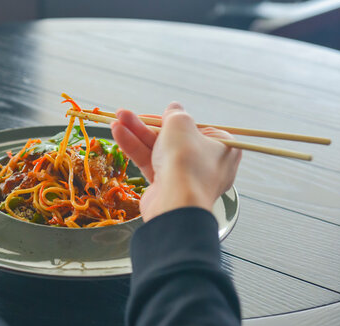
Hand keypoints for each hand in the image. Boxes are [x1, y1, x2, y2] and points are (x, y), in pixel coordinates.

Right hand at [111, 102, 241, 221]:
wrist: (176, 203)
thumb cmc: (187, 161)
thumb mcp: (181, 125)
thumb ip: (175, 114)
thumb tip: (174, 108)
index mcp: (223, 148)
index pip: (197, 129)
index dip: (175, 120)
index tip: (160, 114)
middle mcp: (208, 164)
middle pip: (173, 139)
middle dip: (147, 125)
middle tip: (126, 115)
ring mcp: (186, 178)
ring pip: (159, 150)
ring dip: (136, 134)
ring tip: (116, 121)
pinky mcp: (167, 188)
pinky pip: (151, 163)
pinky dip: (135, 149)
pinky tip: (118, 134)